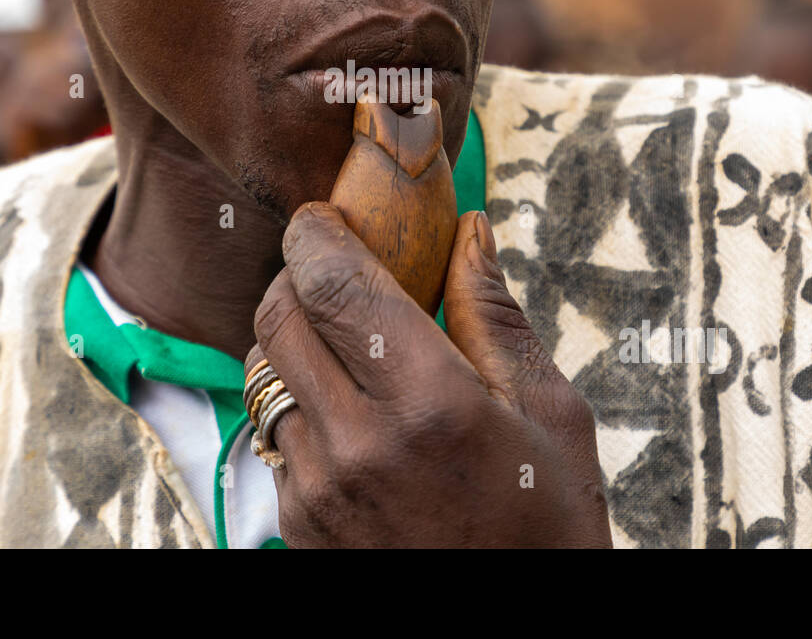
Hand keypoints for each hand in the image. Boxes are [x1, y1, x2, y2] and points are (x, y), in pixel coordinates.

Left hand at [244, 201, 611, 546]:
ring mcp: (317, 489)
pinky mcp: (297, 524)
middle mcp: (358, 444)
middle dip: (298, 274)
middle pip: (279, 313)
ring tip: (349, 346)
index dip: (317, 232)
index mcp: (431, 403)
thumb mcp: (549, 414)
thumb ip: (494, 314)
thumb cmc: (549, 524)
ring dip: (294, 338)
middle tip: (337, 270)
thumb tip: (469, 228)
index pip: (334, 283)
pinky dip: (299, 402)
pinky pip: (273, 430)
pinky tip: (353, 415)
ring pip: (262, 370)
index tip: (325, 215)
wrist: (514, 632)